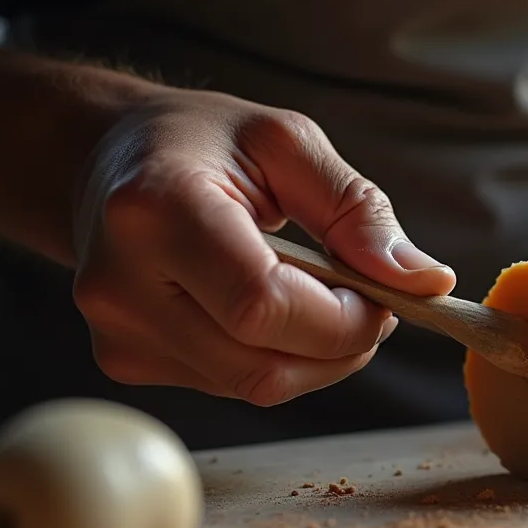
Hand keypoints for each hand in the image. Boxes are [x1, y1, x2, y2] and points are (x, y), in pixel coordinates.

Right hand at [70, 89, 455, 405]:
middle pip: (262, 365)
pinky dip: (276, 358)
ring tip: (323, 297)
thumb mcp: (289, 144)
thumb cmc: (202, 142)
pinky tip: (271, 310)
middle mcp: (121, 282)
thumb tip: (424, 281)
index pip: (263, 306)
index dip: (341, 319)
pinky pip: (231, 385)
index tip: (383, 295)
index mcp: (157, 210)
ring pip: (254, 386)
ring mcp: (117, 331)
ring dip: (315, 356)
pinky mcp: (125, 360)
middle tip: (368, 300)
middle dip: (341, 345)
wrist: (104, 158)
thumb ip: (359, 211)